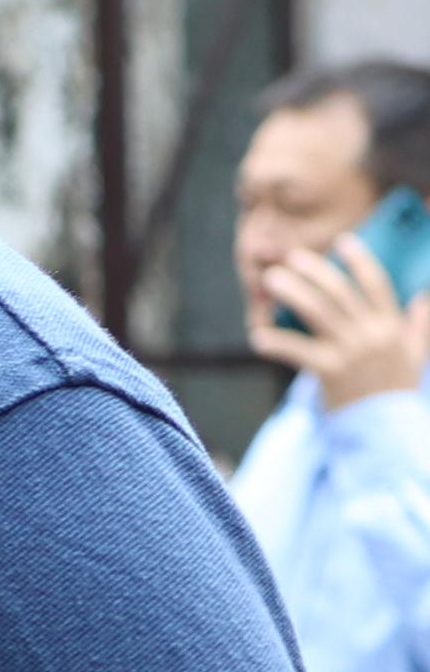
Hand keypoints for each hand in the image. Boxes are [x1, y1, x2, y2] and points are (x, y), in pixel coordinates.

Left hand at [257, 235, 429, 407]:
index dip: (359, 260)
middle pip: (339, 292)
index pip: (376, 283)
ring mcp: (351, 352)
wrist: (386, 429)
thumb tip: (423, 299)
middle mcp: (372, 335)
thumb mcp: (414, 355)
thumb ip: (417, 326)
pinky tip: (258, 336)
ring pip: (317, 312)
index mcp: (392, 327)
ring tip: (270, 281)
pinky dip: (276, 343)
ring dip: (291, 293)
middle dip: (313, 271)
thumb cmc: (395, 391)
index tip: (342, 241)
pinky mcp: (330, 372)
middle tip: (290, 258)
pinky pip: (297, 351)